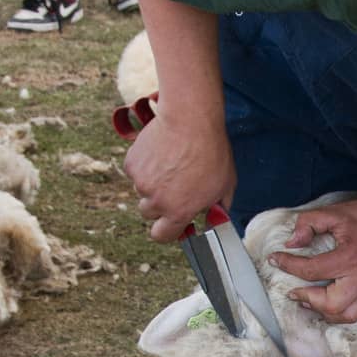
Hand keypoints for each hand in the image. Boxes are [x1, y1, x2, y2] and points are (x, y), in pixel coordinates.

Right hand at [124, 107, 236, 243]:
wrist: (190, 120)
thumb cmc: (211, 152)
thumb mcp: (225, 186)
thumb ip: (218, 209)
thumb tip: (213, 220)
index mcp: (178, 212)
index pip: (161, 236)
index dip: (167, 230)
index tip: (173, 223)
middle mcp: (156, 201)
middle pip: (149, 213)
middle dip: (160, 204)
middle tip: (175, 186)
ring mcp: (141, 182)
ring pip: (142, 191)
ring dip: (152, 183)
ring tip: (171, 164)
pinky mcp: (131, 164)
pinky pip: (136, 172)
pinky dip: (145, 165)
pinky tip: (161, 153)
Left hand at [269, 195, 356, 324]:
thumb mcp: (337, 212)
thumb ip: (309, 223)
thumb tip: (293, 243)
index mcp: (349, 257)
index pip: (312, 270)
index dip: (288, 265)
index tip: (276, 260)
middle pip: (330, 304)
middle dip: (307, 299)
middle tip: (294, 290)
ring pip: (344, 315)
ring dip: (323, 312)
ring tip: (308, 301)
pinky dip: (339, 314)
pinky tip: (328, 305)